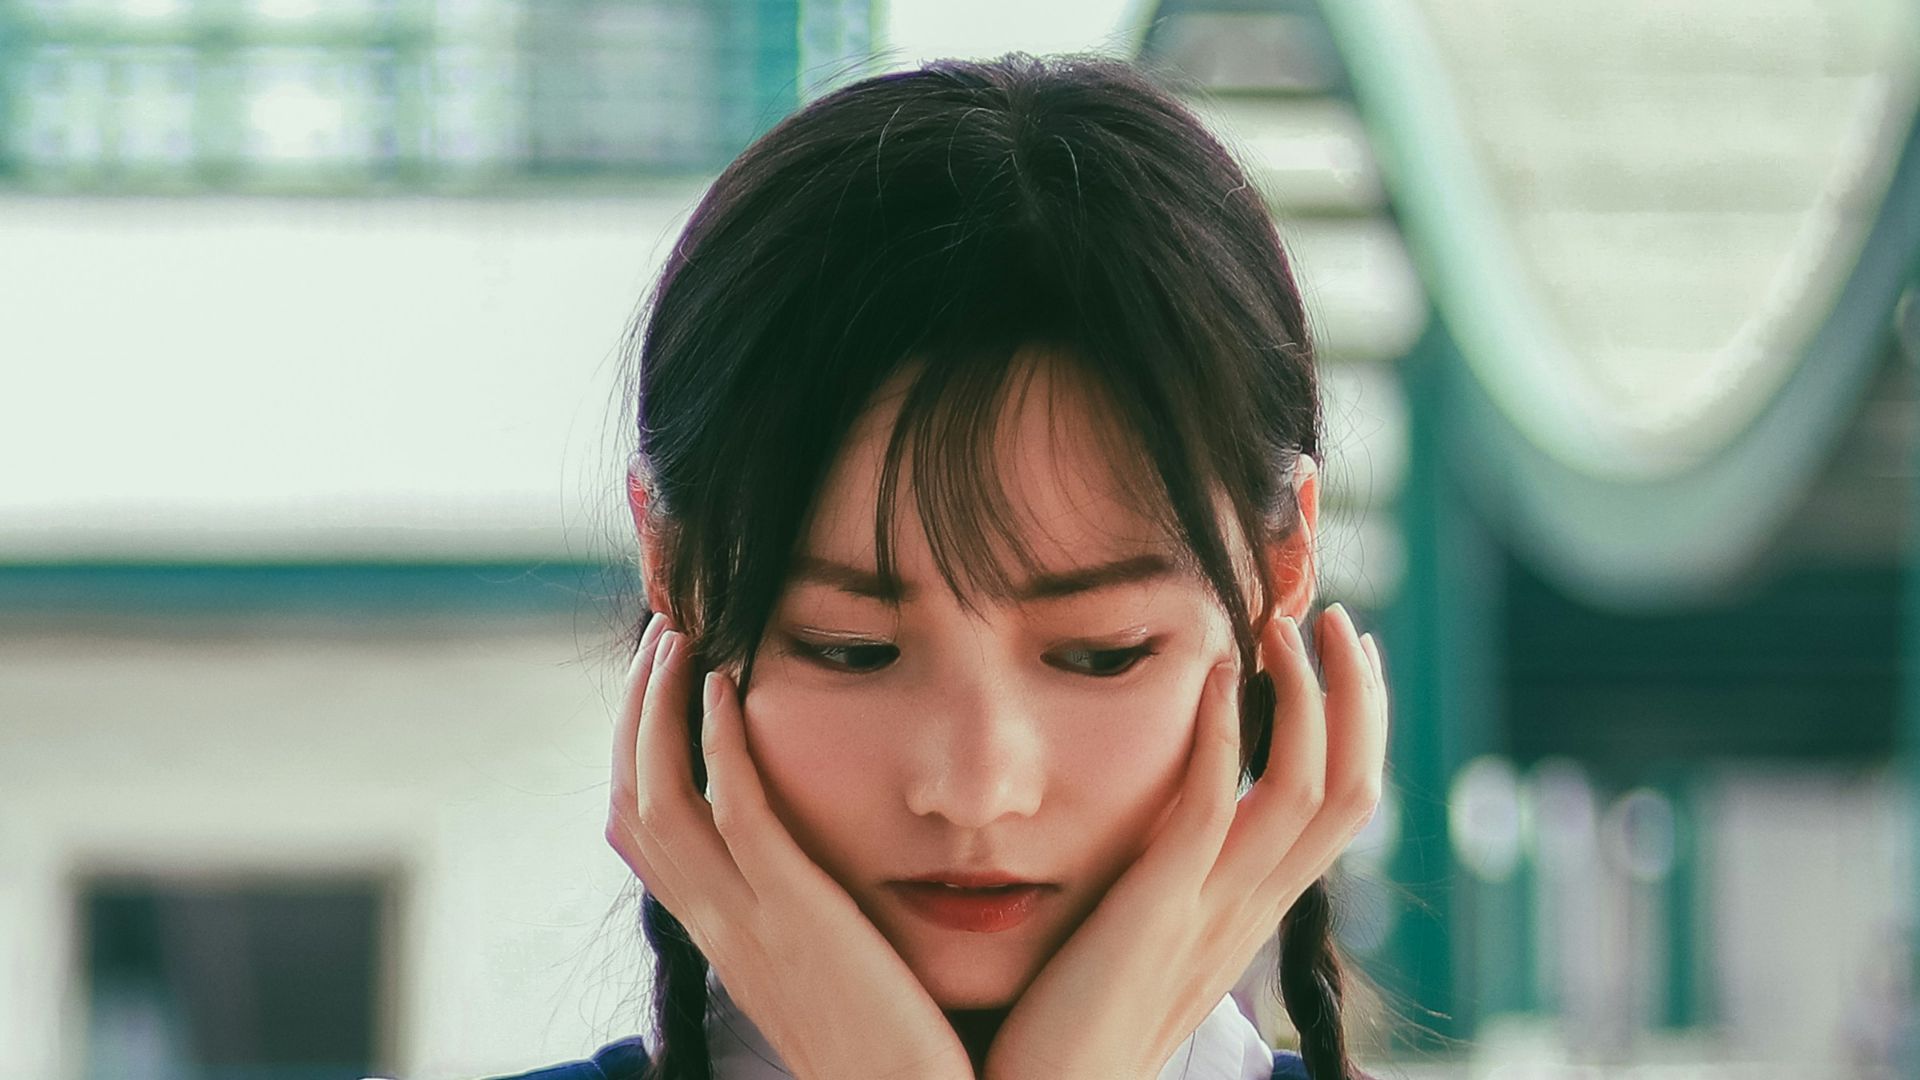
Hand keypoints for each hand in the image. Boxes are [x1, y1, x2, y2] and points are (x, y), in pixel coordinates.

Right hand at [606, 613, 974, 1079]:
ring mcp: (746, 919)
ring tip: (683, 634)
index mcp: (720, 933)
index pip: (639, 831)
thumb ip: (803, 913)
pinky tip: (728, 682)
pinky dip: (718, 741)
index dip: (633, 748)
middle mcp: (715, 924)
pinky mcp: (796, 912)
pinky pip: (735, 811)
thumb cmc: (891, 1042)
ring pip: (660, 794)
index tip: (658, 681)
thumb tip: (810, 865)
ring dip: (662, 705)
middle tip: (662, 632)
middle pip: (630, 797)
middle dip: (634, 708)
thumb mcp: (823, 968)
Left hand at [982, 603, 1389, 1079]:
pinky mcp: (1158, 910)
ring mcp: (1212, 911)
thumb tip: (1179, 802)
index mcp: (1256, 909)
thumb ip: (1177, 870)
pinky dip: (1222, 734)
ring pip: (1306, 791)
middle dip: (1356, 696)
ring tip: (1281, 625)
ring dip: (1303, 696)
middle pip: (1353, 790)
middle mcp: (1253, 908)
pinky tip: (1213, 672)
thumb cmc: (1078, 1015)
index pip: (1346, 805)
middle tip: (1332, 619)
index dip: (1363, 724)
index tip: (1347, 654)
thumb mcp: (1152, 929)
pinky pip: (1211, 811)